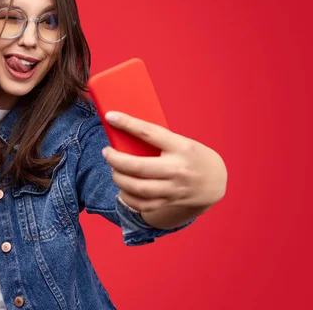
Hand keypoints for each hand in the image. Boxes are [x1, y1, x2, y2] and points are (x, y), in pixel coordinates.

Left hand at [101, 111, 226, 213]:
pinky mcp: (170, 201)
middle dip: (116, 160)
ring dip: (119, 179)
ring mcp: (175, 188)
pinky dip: (127, 197)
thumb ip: (157, 140)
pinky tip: (122, 188)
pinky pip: (143, 204)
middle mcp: (178, 169)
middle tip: (106, 152)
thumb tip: (124, 132)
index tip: (110, 117)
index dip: (127, 124)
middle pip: (139, 167)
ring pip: (139, 188)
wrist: (215, 180)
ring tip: (114, 170)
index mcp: (181, 146)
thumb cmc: (192, 155)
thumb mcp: (181, 141)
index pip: (149, 132)